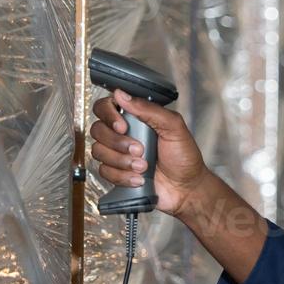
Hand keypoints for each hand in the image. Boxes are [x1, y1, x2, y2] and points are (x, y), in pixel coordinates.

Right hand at [89, 89, 211, 217]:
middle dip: (118, 142)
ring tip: (143, 166)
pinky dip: (122, 176)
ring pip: (98, 151)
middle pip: (97, 129)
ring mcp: (118, 153)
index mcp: (135, 118)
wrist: (186, 189)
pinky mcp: (116, 172)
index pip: (105, 106)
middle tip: (140, 150)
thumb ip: (149, 109)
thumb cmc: (184, 157)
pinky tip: (139, 178)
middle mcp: (123, 133)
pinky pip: (104, 171)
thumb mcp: (174, 127)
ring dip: (122, 161)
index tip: (122, 126)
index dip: (108, 115)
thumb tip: (121, 94)